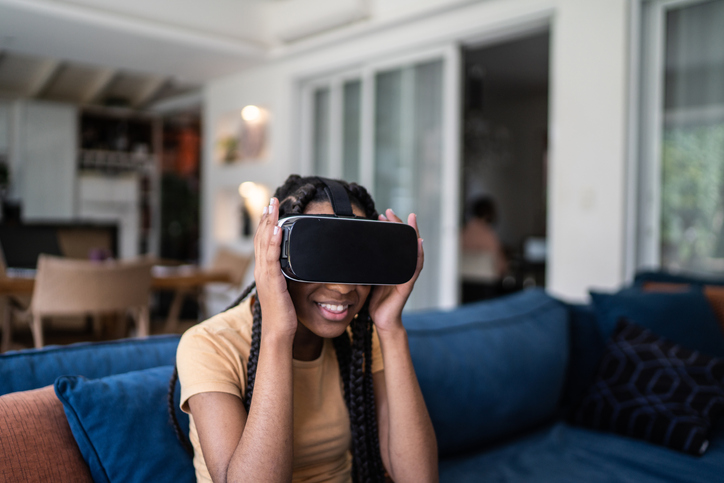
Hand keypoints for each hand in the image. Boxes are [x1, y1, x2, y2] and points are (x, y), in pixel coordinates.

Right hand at [253, 198, 296, 337]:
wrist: (279, 332)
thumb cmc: (284, 314)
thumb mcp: (286, 290)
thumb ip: (286, 276)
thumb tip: (294, 266)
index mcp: (264, 272)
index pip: (263, 243)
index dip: (265, 225)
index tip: (270, 209)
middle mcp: (261, 271)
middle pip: (261, 239)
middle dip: (266, 218)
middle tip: (271, 201)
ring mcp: (264, 276)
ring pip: (264, 244)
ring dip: (268, 224)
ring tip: (272, 208)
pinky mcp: (271, 282)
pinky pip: (271, 258)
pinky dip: (273, 242)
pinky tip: (276, 230)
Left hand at [367, 209, 423, 332]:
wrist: (382, 321)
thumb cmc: (376, 301)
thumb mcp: (370, 279)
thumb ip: (368, 267)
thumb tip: (355, 252)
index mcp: (394, 266)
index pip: (395, 243)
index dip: (391, 228)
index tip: (382, 215)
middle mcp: (403, 268)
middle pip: (405, 242)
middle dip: (400, 225)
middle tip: (389, 212)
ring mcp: (407, 275)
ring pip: (414, 251)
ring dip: (412, 235)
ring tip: (410, 220)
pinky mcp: (407, 285)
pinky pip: (415, 268)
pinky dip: (418, 255)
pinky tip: (418, 244)